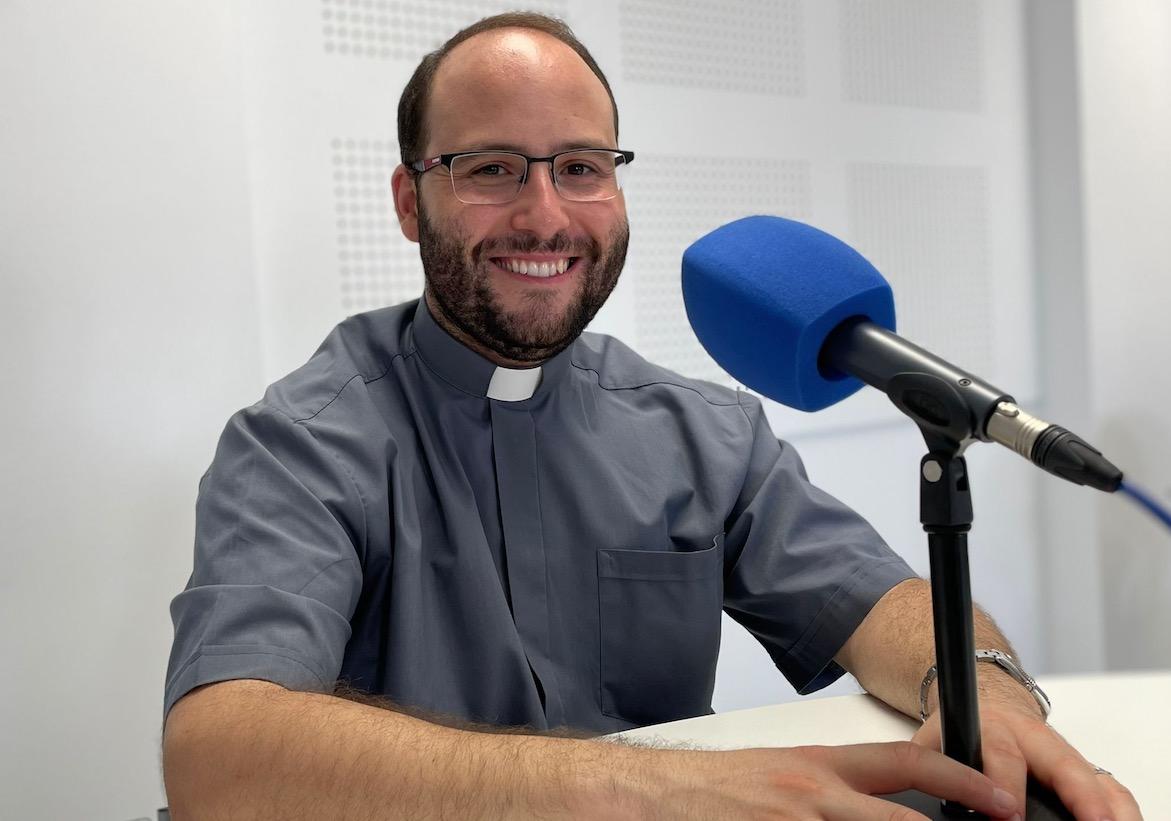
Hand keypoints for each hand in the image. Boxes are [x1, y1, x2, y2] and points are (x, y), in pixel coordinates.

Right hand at [631, 741, 1021, 819]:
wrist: (652, 798)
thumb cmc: (712, 789)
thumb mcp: (779, 777)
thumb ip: (832, 791)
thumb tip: (881, 807)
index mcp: (818, 768)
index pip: (907, 760)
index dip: (962, 777)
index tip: (1000, 795)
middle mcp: (814, 798)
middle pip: (905, 819)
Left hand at [912, 700, 1142, 819]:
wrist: (986, 699)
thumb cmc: (963, 729)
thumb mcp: (937, 744)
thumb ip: (941, 773)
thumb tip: (947, 803)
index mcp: (993, 728)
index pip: (1002, 755)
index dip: (1006, 784)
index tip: (1010, 814)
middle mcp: (1034, 737)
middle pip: (1063, 764)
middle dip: (1079, 797)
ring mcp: (1062, 752)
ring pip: (1093, 776)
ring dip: (1108, 805)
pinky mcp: (1081, 768)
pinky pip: (1108, 786)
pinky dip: (1119, 807)